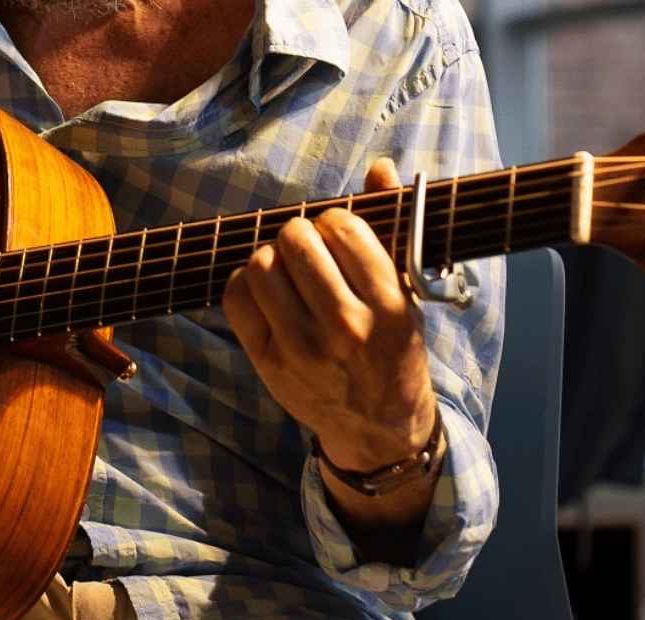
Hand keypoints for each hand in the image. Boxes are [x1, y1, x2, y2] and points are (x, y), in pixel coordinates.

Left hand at [224, 159, 439, 542]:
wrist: (378, 427)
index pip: (344, 228)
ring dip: (271, 258)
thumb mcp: (408, 295)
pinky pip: (236, 295)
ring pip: (261, 264)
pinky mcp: (268, 361)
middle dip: (300, 234)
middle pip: (295, 240)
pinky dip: (246, 283)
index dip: (336, 220)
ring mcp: (302, 348)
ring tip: (289, 273)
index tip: (339, 235)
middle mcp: (345, 328)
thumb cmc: (393, 350)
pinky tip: (268, 293)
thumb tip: (379, 167)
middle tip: (310, 251)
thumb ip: (392, 229)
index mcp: (388, 306)